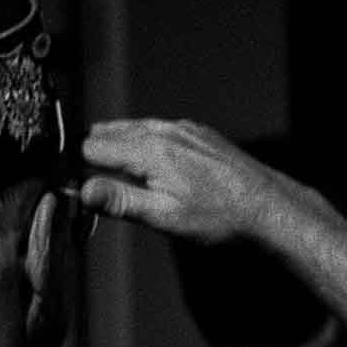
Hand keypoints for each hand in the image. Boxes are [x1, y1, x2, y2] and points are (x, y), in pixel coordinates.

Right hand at [79, 118, 293, 243]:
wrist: (270, 208)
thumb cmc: (221, 217)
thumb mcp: (165, 216)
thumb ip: (120, 201)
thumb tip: (81, 191)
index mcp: (150, 149)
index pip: (90, 147)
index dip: (77, 167)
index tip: (76, 187)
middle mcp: (164, 130)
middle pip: (108, 133)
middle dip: (95, 156)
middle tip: (95, 187)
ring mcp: (184, 129)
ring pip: (133, 130)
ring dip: (119, 149)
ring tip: (118, 179)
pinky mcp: (199, 134)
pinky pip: (159, 131)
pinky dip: (145, 145)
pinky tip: (153, 169)